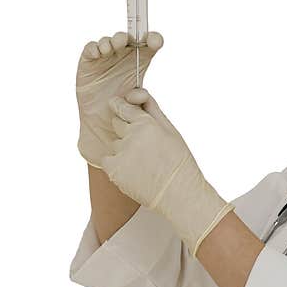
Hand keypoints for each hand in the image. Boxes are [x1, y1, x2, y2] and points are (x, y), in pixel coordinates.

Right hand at [75, 30, 162, 168]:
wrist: (104, 121)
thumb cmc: (124, 108)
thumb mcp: (136, 105)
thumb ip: (139, 99)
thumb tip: (141, 94)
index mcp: (140, 61)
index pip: (149, 44)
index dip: (153, 39)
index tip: (155, 42)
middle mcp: (124, 56)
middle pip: (127, 38)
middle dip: (127, 37)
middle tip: (126, 42)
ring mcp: (106, 57)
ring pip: (109, 41)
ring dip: (110, 42)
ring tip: (111, 48)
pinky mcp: (89, 62)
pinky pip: (90, 49)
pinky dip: (94, 48)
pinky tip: (98, 53)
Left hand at [100, 88, 234, 255]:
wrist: (179, 193)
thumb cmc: (179, 161)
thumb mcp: (171, 130)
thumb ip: (152, 110)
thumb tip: (138, 93)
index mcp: (146, 123)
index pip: (122, 106)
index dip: (120, 106)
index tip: (118, 106)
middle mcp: (131, 135)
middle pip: (116, 123)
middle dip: (125, 129)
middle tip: (142, 144)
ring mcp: (121, 153)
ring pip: (114, 143)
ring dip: (122, 148)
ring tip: (143, 162)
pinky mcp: (113, 170)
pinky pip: (107, 159)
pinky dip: (116, 163)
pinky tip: (133, 170)